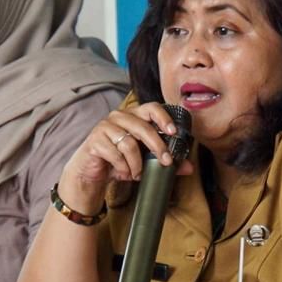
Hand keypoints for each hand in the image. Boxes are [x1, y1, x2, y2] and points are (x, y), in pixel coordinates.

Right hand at [58, 103, 193, 213]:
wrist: (92, 172)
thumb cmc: (119, 161)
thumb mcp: (144, 160)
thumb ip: (165, 161)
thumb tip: (189, 168)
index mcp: (134, 116)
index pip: (151, 108)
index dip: (163, 118)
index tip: (173, 132)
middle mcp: (119, 117)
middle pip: (143, 127)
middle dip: (157, 146)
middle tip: (166, 162)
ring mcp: (105, 127)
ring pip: (129, 144)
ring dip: (137, 164)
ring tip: (138, 174)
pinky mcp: (95, 141)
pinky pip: (115, 154)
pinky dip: (123, 168)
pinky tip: (124, 174)